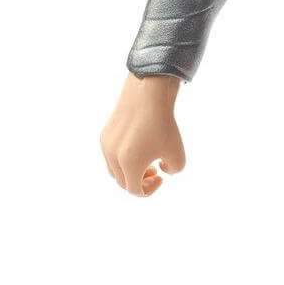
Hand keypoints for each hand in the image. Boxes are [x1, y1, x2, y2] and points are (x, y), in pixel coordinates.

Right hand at [100, 74, 185, 197]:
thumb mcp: (179, 155)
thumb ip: (173, 171)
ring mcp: (106, 145)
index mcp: (129, 165)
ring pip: (114, 170)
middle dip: (139, 181)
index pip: (134, 190)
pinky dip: (122, 158)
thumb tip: (160, 169)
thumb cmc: (164, 125)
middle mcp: (113, 157)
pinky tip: (138, 146)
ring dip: (129, 171)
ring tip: (145, 161)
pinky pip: (111, 155)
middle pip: (122, 182)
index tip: (161, 178)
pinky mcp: (105, 134)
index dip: (149, 190)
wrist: (148, 93)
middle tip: (154, 172)